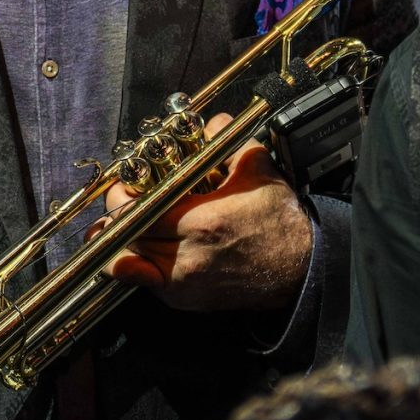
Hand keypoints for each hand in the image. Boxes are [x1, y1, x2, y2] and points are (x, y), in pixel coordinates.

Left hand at [103, 117, 311, 312]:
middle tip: (123, 200)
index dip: (122, 198)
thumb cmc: (279, 221)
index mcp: (202, 222)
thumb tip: (208, 119)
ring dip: (126, 239)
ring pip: (132, 259)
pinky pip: (144, 284)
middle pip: (129, 236)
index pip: (138, 211)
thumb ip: (226, 140)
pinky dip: (133, 268)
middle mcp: (188, 258)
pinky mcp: (185, 299)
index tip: (124, 186)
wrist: (299, 267)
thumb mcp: (257, 168)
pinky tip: (127, 254)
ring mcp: (184, 284)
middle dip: (119, 216)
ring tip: (127, 222)